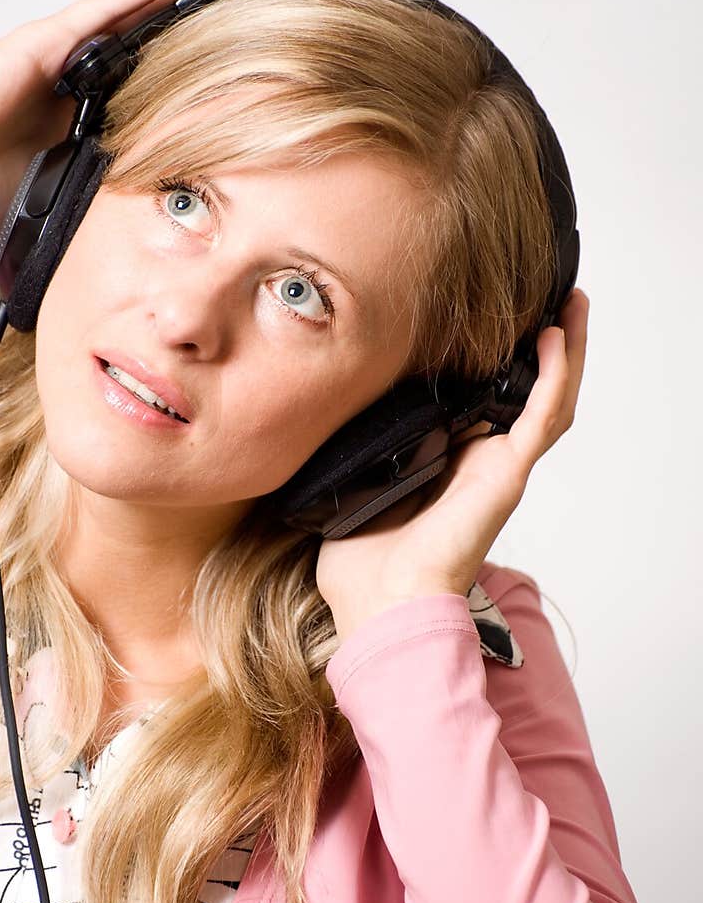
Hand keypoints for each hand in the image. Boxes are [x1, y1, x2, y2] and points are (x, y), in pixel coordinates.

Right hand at [0, 0, 240, 241]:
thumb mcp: (68, 209)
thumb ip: (108, 212)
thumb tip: (158, 249)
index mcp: (92, 129)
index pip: (160, 105)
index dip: (204, 98)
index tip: (255, 99)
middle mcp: (84, 88)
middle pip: (159, 59)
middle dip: (209, 48)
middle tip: (265, 33)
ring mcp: (68, 62)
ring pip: (143, 23)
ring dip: (191, 5)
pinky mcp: (48, 44)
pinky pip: (108, 9)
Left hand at [316, 288, 589, 642]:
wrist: (381, 604)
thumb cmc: (363, 564)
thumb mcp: (352, 484)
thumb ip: (354, 448)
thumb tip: (330, 405)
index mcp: (449, 464)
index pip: (481, 401)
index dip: (495, 361)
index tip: (492, 316)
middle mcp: (482, 462)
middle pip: (526, 393)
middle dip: (543, 346)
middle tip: (552, 297)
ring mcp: (499, 468)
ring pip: (547, 399)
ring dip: (565, 351)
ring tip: (571, 302)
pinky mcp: (506, 476)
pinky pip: (541, 418)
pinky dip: (553, 376)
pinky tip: (555, 336)